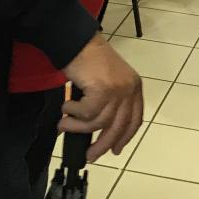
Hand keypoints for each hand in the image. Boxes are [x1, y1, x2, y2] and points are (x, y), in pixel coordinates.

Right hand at [60, 34, 143, 161]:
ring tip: (63, 124)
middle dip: (103, 144)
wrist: (77, 41)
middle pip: (118, 126)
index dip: (125, 137)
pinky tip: (66, 105)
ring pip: (98, 122)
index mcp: (134, 87)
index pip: (134, 120)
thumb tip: (100, 132)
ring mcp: (117, 90)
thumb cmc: (88, 60)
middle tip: (90, 156)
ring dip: (77, 127)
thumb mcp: (107, 81)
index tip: (115, 150)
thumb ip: (109, 103)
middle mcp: (129, 89)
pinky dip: (73, 113)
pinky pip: (86, 113)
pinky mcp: (102, 90)